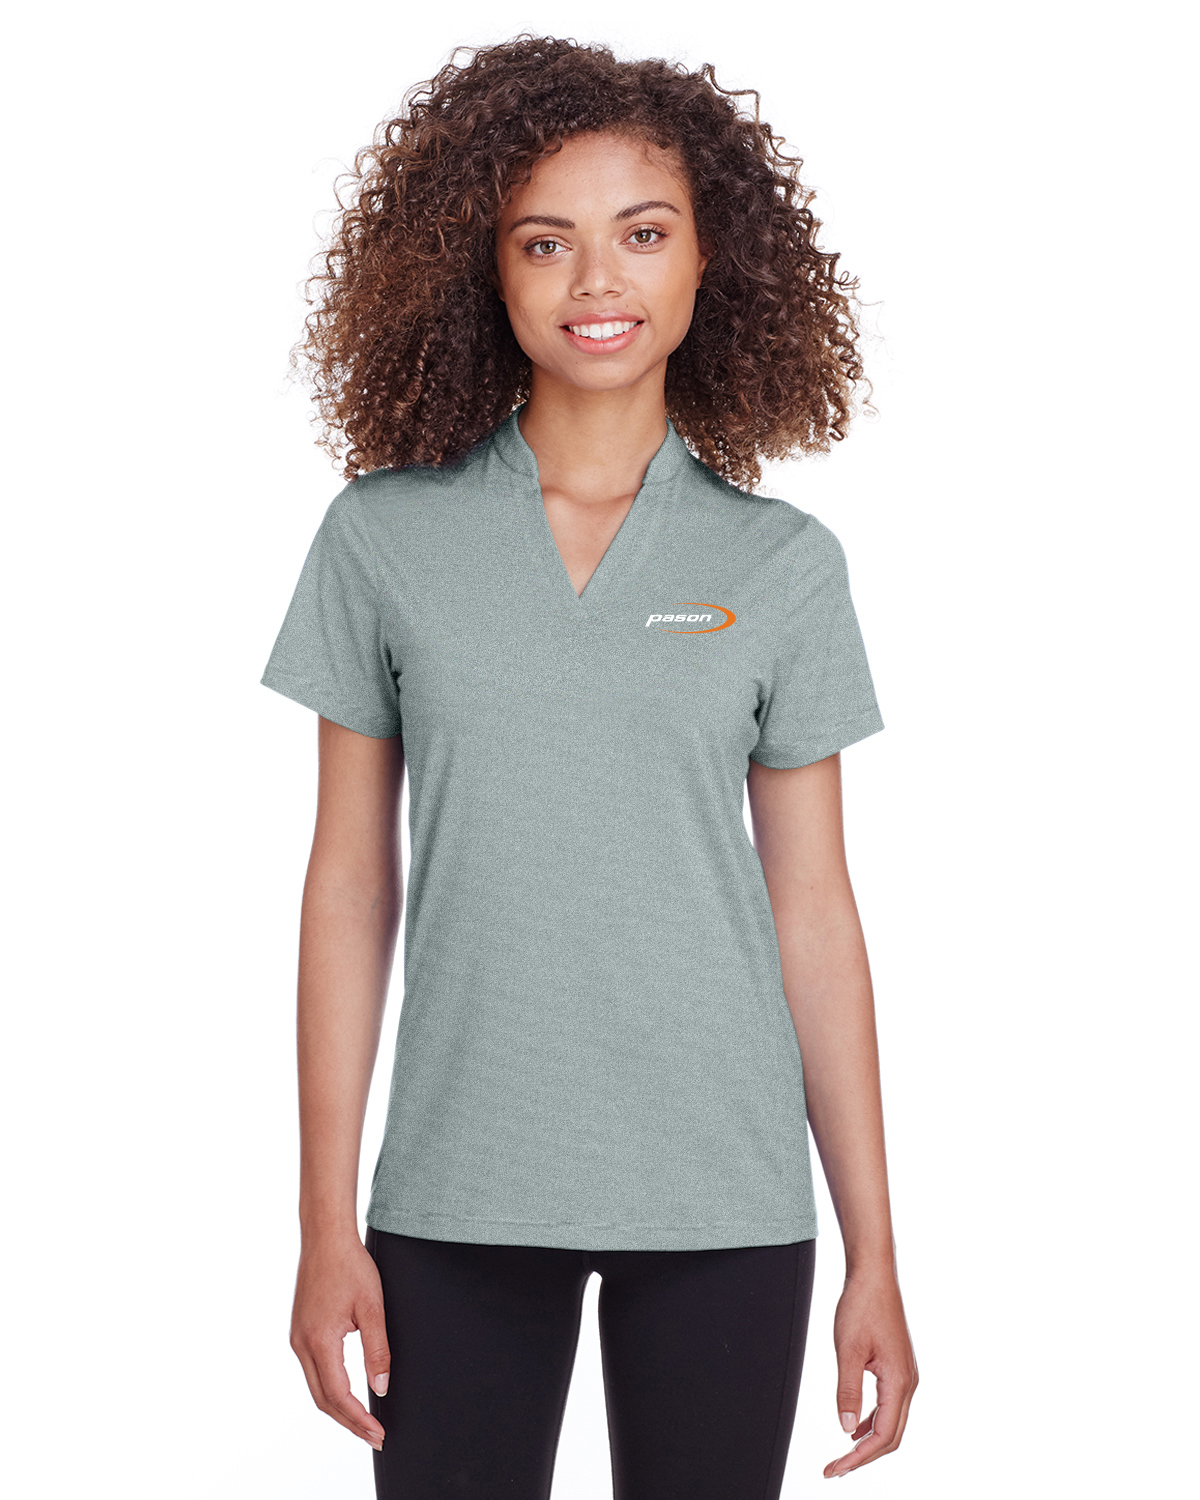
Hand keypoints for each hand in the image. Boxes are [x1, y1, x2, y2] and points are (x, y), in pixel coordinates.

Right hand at [290, 1233, 390, 1450]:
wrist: (325, 1238)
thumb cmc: (350, 1266)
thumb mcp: (372, 1307)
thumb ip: (377, 1350)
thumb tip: (381, 1388)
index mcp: (319, 1340)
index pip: (339, 1395)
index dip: (358, 1419)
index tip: (378, 1433)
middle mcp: (302, 1344)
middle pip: (323, 1399)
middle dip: (349, 1422)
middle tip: (374, 1437)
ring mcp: (297, 1338)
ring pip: (316, 1387)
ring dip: (339, 1408)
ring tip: (363, 1422)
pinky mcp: (300, 1331)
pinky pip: (313, 1371)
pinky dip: (330, 1389)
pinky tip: (346, 1394)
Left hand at [824, 1268, 917, 1477]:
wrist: (874, 1276)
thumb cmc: (862, 1306)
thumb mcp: (848, 1349)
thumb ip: (847, 1390)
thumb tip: (846, 1428)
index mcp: (899, 1381)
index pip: (883, 1436)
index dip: (859, 1458)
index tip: (836, 1469)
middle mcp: (908, 1382)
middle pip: (891, 1435)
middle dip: (864, 1456)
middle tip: (836, 1469)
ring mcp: (906, 1375)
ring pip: (892, 1422)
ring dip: (869, 1441)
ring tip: (843, 1454)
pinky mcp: (899, 1367)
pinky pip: (889, 1405)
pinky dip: (872, 1421)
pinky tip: (855, 1425)